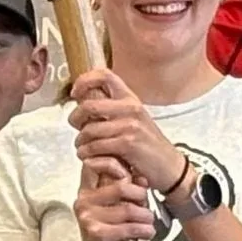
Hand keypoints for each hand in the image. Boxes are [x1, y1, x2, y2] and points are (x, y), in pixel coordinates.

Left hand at [69, 70, 187, 196]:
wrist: (167, 165)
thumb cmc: (144, 144)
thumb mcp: (130, 120)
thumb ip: (109, 110)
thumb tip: (82, 103)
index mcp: (130, 98)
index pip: (105, 75)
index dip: (84, 80)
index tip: (74, 93)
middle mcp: (130, 108)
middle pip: (89, 106)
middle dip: (75, 119)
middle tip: (76, 130)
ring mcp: (130, 125)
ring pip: (88, 130)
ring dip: (80, 143)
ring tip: (84, 149)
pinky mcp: (128, 143)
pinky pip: (95, 147)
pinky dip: (86, 155)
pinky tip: (90, 158)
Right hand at [73, 158, 156, 240]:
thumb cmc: (112, 233)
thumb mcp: (119, 205)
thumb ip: (127, 188)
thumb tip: (142, 177)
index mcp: (86, 190)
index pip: (94, 163)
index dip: (116, 164)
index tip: (130, 177)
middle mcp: (83, 201)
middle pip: (121, 185)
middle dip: (141, 197)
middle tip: (144, 207)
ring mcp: (86, 217)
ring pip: (128, 208)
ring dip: (146, 217)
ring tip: (148, 223)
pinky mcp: (95, 233)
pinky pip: (128, 226)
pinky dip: (143, 230)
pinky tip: (147, 233)